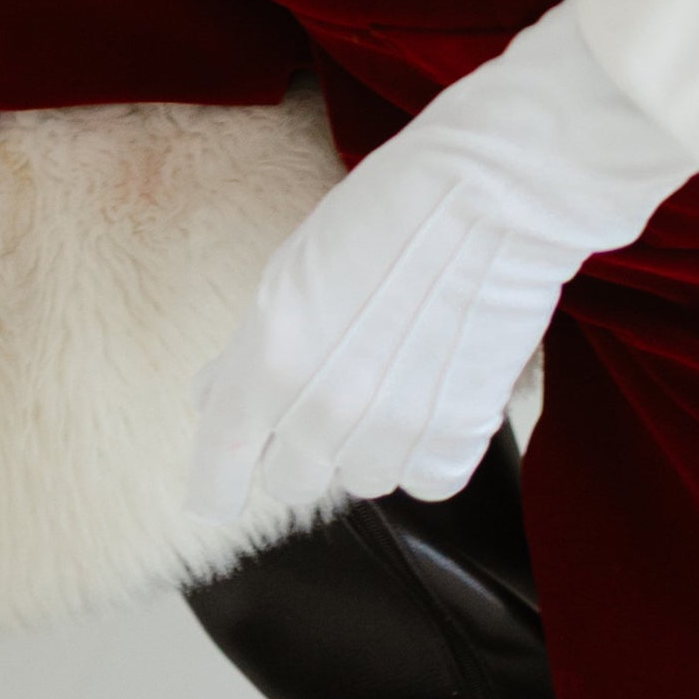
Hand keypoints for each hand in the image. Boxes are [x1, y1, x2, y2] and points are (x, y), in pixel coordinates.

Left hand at [187, 2, 691, 520]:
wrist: (487, 198)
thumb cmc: (379, 219)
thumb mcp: (287, 277)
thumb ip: (252, 354)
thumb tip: (218, 402)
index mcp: (268, 362)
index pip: (223, 459)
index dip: (214, 485)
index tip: (211, 500)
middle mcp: (324, 410)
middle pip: (291, 479)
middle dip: (294, 445)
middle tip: (324, 391)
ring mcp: (395, 430)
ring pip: (360, 480)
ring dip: (364, 444)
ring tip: (388, 375)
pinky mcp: (461, 436)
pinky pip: (427, 481)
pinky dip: (426, 451)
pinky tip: (431, 396)